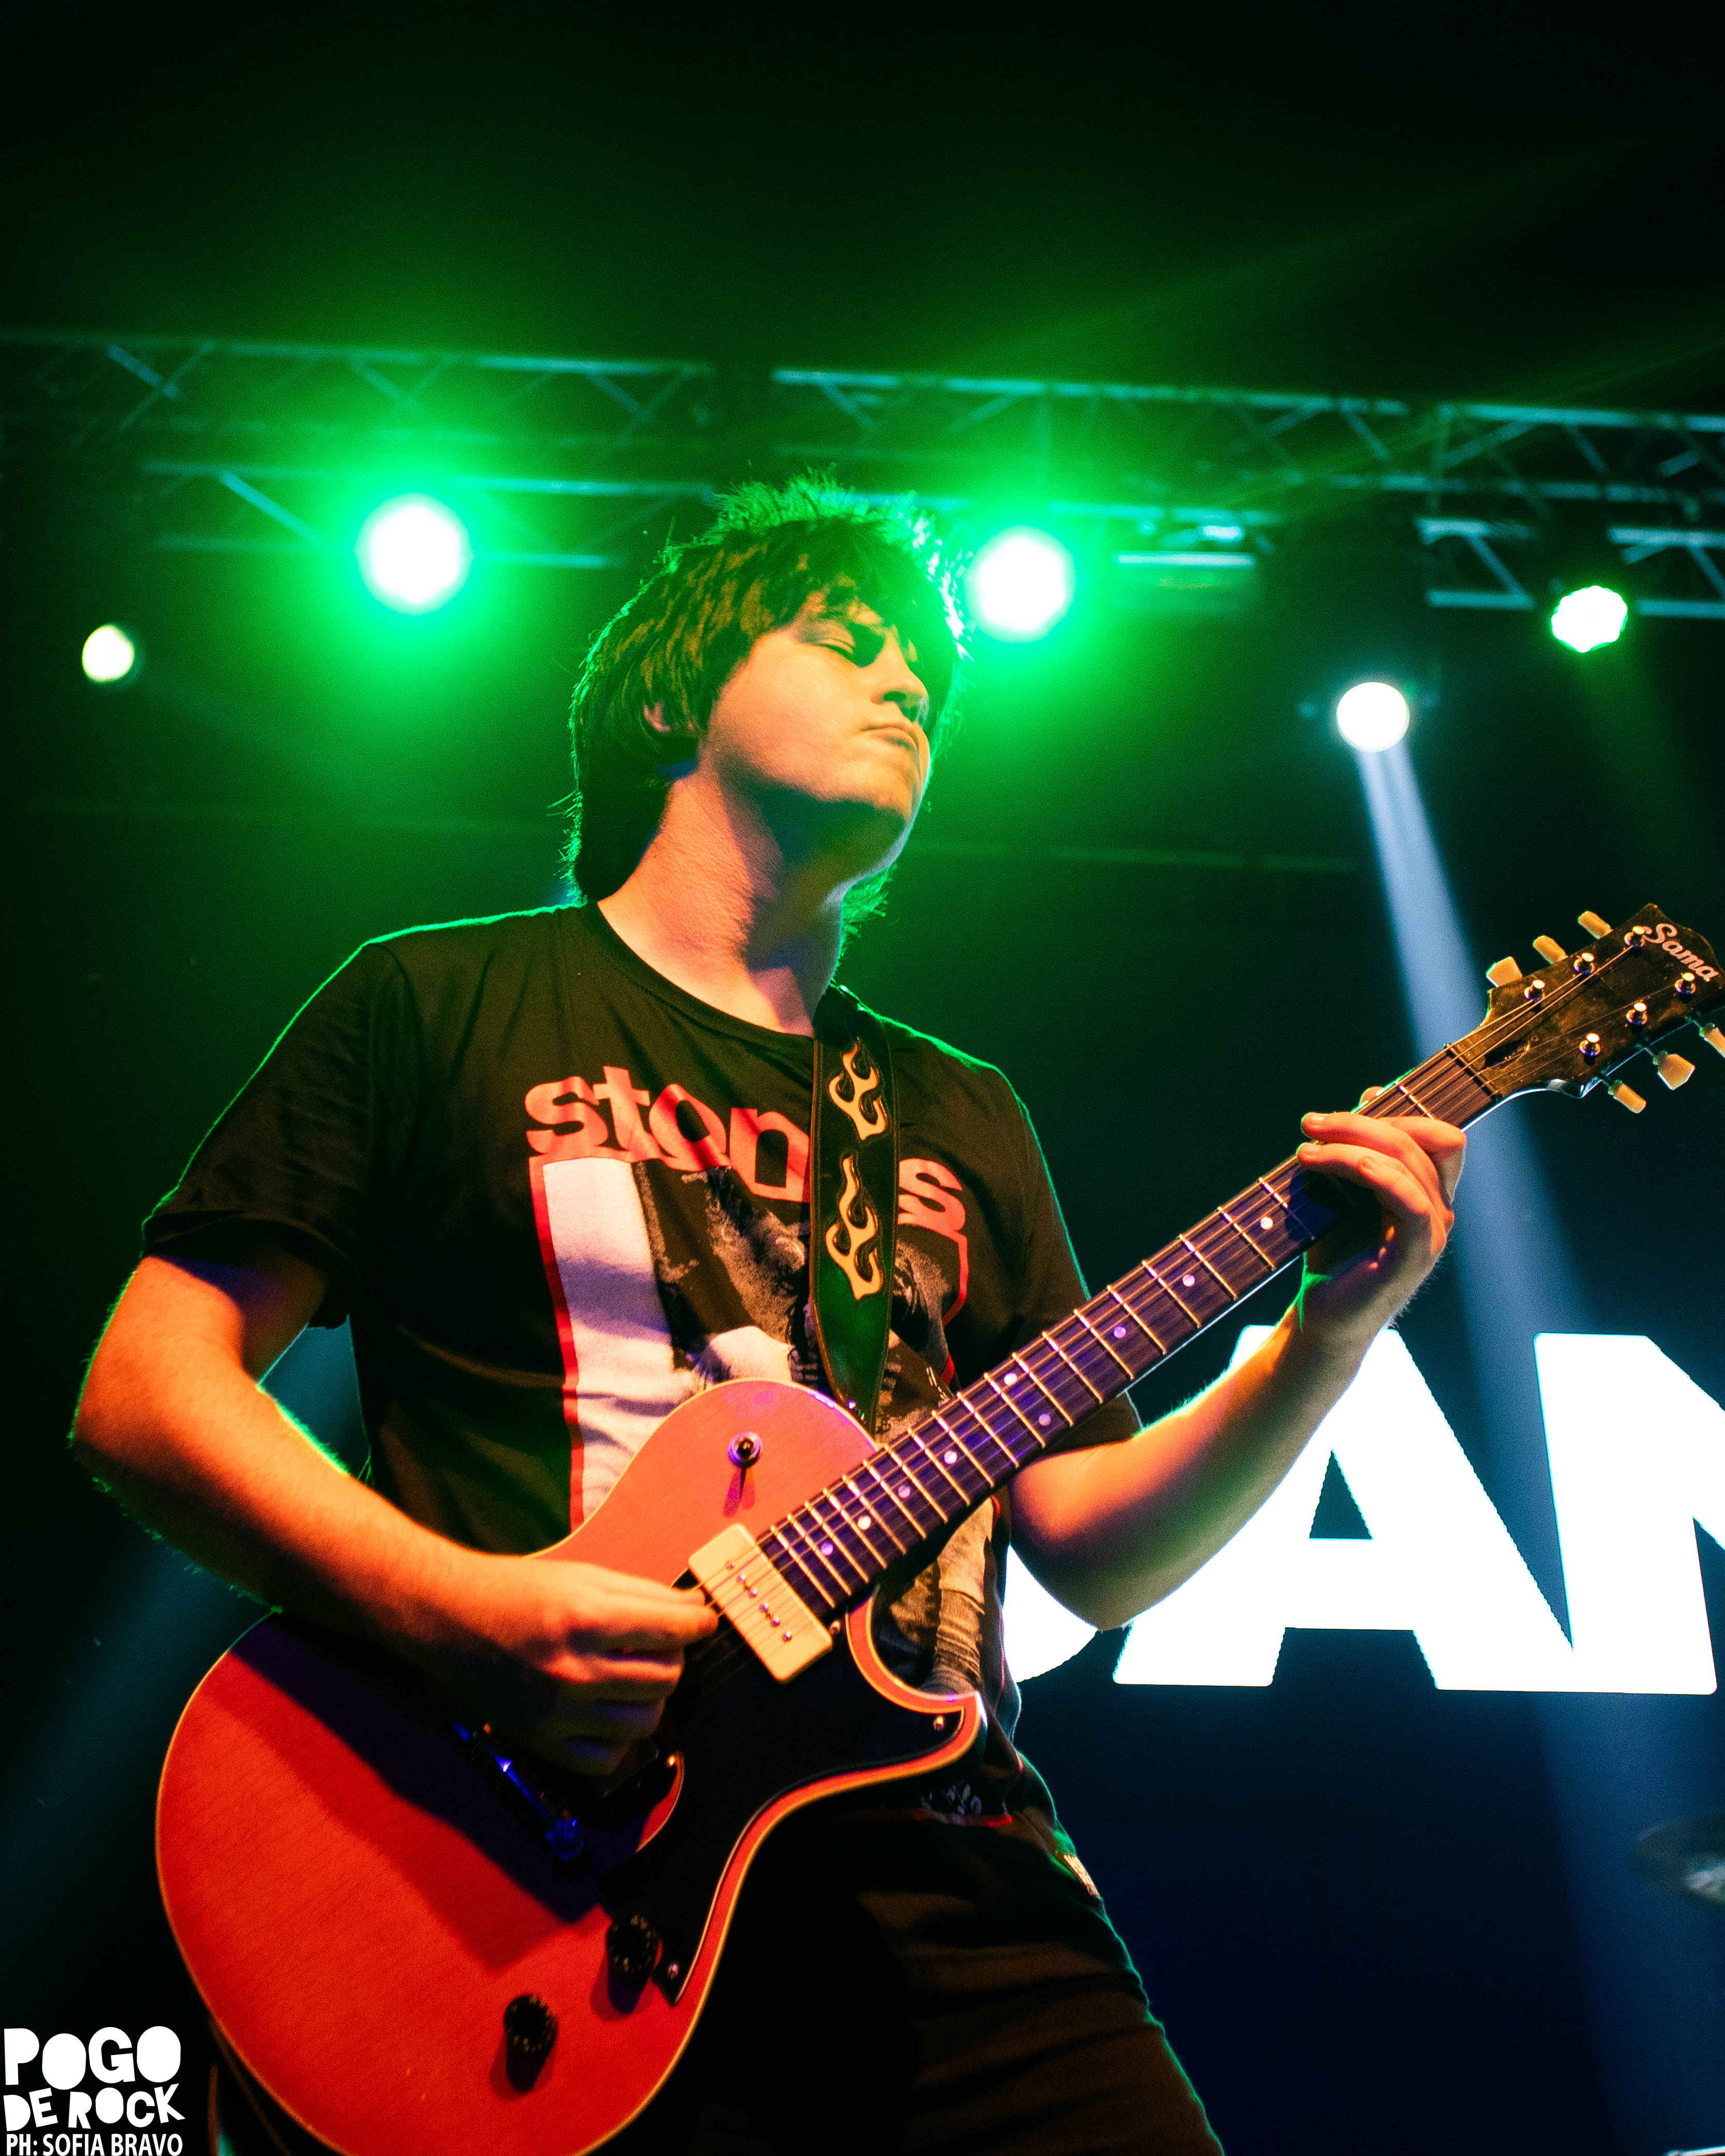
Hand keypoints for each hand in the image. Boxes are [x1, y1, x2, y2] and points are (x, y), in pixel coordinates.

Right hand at [414, 1553, 718, 1777]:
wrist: (452, 1619)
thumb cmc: (520, 1590)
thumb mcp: (584, 1577)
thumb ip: (644, 1594)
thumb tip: (696, 1612)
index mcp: (587, 1619)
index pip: (671, 1631)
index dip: (699, 1624)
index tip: (704, 1623)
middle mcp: (576, 1670)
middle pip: (666, 1677)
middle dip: (674, 1657)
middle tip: (658, 1645)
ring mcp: (560, 1712)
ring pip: (647, 1720)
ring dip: (652, 1697)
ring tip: (634, 1676)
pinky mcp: (543, 1742)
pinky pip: (609, 1759)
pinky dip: (620, 1740)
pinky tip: (610, 1712)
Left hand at [1291, 1093, 1464, 1358]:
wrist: (1320, 1318)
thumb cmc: (1331, 1255)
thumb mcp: (1342, 1191)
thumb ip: (1358, 1147)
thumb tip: (1372, 1093)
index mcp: (1429, 1191)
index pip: (1438, 1133)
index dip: (1403, 1108)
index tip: (1354, 1101)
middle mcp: (1439, 1209)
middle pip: (1424, 1138)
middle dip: (1366, 1121)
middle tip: (1311, 1124)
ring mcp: (1432, 1233)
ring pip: (1410, 1163)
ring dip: (1352, 1145)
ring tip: (1304, 1151)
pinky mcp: (1415, 1256)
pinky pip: (1410, 1202)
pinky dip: (1378, 1174)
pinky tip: (1343, 1164)